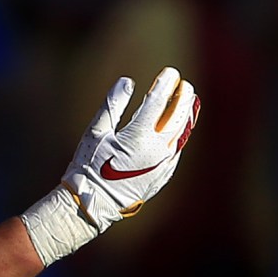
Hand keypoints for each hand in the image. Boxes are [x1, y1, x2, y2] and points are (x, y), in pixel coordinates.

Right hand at [18, 68, 199, 266]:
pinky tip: (178, 130)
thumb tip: (126, 81)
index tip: (170, 72)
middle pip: (178, 116)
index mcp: (140, 135)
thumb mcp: (95, 132)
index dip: (166, 84)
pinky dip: (180, 136)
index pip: (159, 102)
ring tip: (188, 102)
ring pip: (182, 134)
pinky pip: (177, 151)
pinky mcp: (163, 175)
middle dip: (183, 98)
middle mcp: (158, 149)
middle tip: (185, 85)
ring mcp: (163, 164)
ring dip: (186, 116)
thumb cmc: (89, 166)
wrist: (93, 204)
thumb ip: (113, 104)